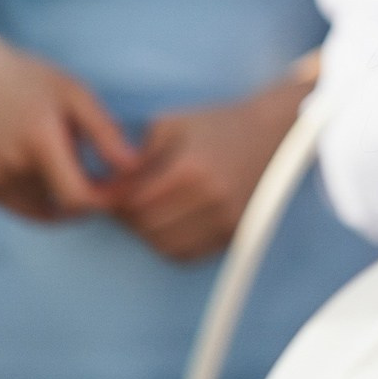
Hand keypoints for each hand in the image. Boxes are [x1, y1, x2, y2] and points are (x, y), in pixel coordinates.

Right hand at [0, 24, 138, 221]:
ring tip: (80, 168)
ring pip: (43, 209)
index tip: (121, 188)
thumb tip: (134, 166)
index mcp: (38, 140)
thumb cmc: (31, 80)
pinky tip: (54, 172)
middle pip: (63, 205)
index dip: (105, 200)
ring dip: (65, 199)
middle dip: (91, 199)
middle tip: (107, 178)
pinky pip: (22, 207)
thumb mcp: (75, 94)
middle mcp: (10, 165)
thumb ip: (105, 132)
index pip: (77, 197)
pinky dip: (43, 199)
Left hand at [105, 76, 306, 261]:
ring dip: (147, 233)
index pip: (132, 201)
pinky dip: (169, 244)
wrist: (273, 133)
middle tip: (124, 203)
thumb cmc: (215, 125)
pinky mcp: (235, 232)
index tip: (108, 192)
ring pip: (163, 245)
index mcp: (191, 168)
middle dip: (127, 217)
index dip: (113, 200)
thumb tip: (104, 187)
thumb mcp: (171, 124)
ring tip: (146, 212)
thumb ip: (136, 155)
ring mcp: (226, 218)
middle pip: (145, 226)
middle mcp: (210, 198)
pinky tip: (168, 223)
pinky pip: (188, 253)